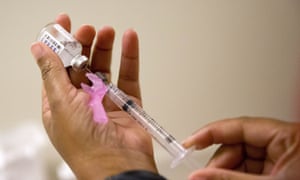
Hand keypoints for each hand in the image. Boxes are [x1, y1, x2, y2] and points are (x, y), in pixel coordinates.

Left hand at [30, 14, 156, 179]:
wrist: (119, 165)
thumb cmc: (85, 145)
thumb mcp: (61, 104)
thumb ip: (52, 74)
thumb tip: (38, 49)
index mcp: (61, 103)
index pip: (57, 67)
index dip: (59, 45)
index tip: (64, 24)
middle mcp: (82, 101)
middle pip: (82, 65)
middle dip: (84, 45)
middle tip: (89, 30)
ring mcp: (105, 101)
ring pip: (105, 68)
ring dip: (106, 48)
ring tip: (108, 32)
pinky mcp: (126, 103)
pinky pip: (128, 76)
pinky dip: (130, 58)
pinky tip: (130, 41)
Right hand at [183, 117, 299, 179]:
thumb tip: (199, 175)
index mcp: (287, 137)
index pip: (239, 126)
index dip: (210, 132)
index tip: (190, 142)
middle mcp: (283, 143)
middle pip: (237, 143)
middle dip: (219, 162)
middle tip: (204, 177)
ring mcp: (280, 157)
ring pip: (241, 158)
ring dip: (226, 171)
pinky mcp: (278, 169)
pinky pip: (248, 168)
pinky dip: (236, 176)